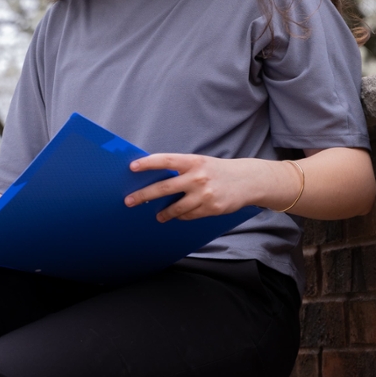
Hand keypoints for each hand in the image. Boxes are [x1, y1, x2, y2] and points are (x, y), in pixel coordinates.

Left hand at [124, 154, 269, 222]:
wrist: (246, 180)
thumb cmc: (217, 170)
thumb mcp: (200, 163)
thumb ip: (181, 170)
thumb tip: (154, 178)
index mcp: (193, 161)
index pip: (166, 160)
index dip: (148, 163)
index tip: (132, 167)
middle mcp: (197, 177)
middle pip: (164, 187)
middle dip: (144, 195)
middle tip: (129, 201)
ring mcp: (204, 194)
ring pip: (176, 207)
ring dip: (164, 213)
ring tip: (157, 215)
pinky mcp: (211, 208)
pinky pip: (189, 215)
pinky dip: (181, 216)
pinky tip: (178, 215)